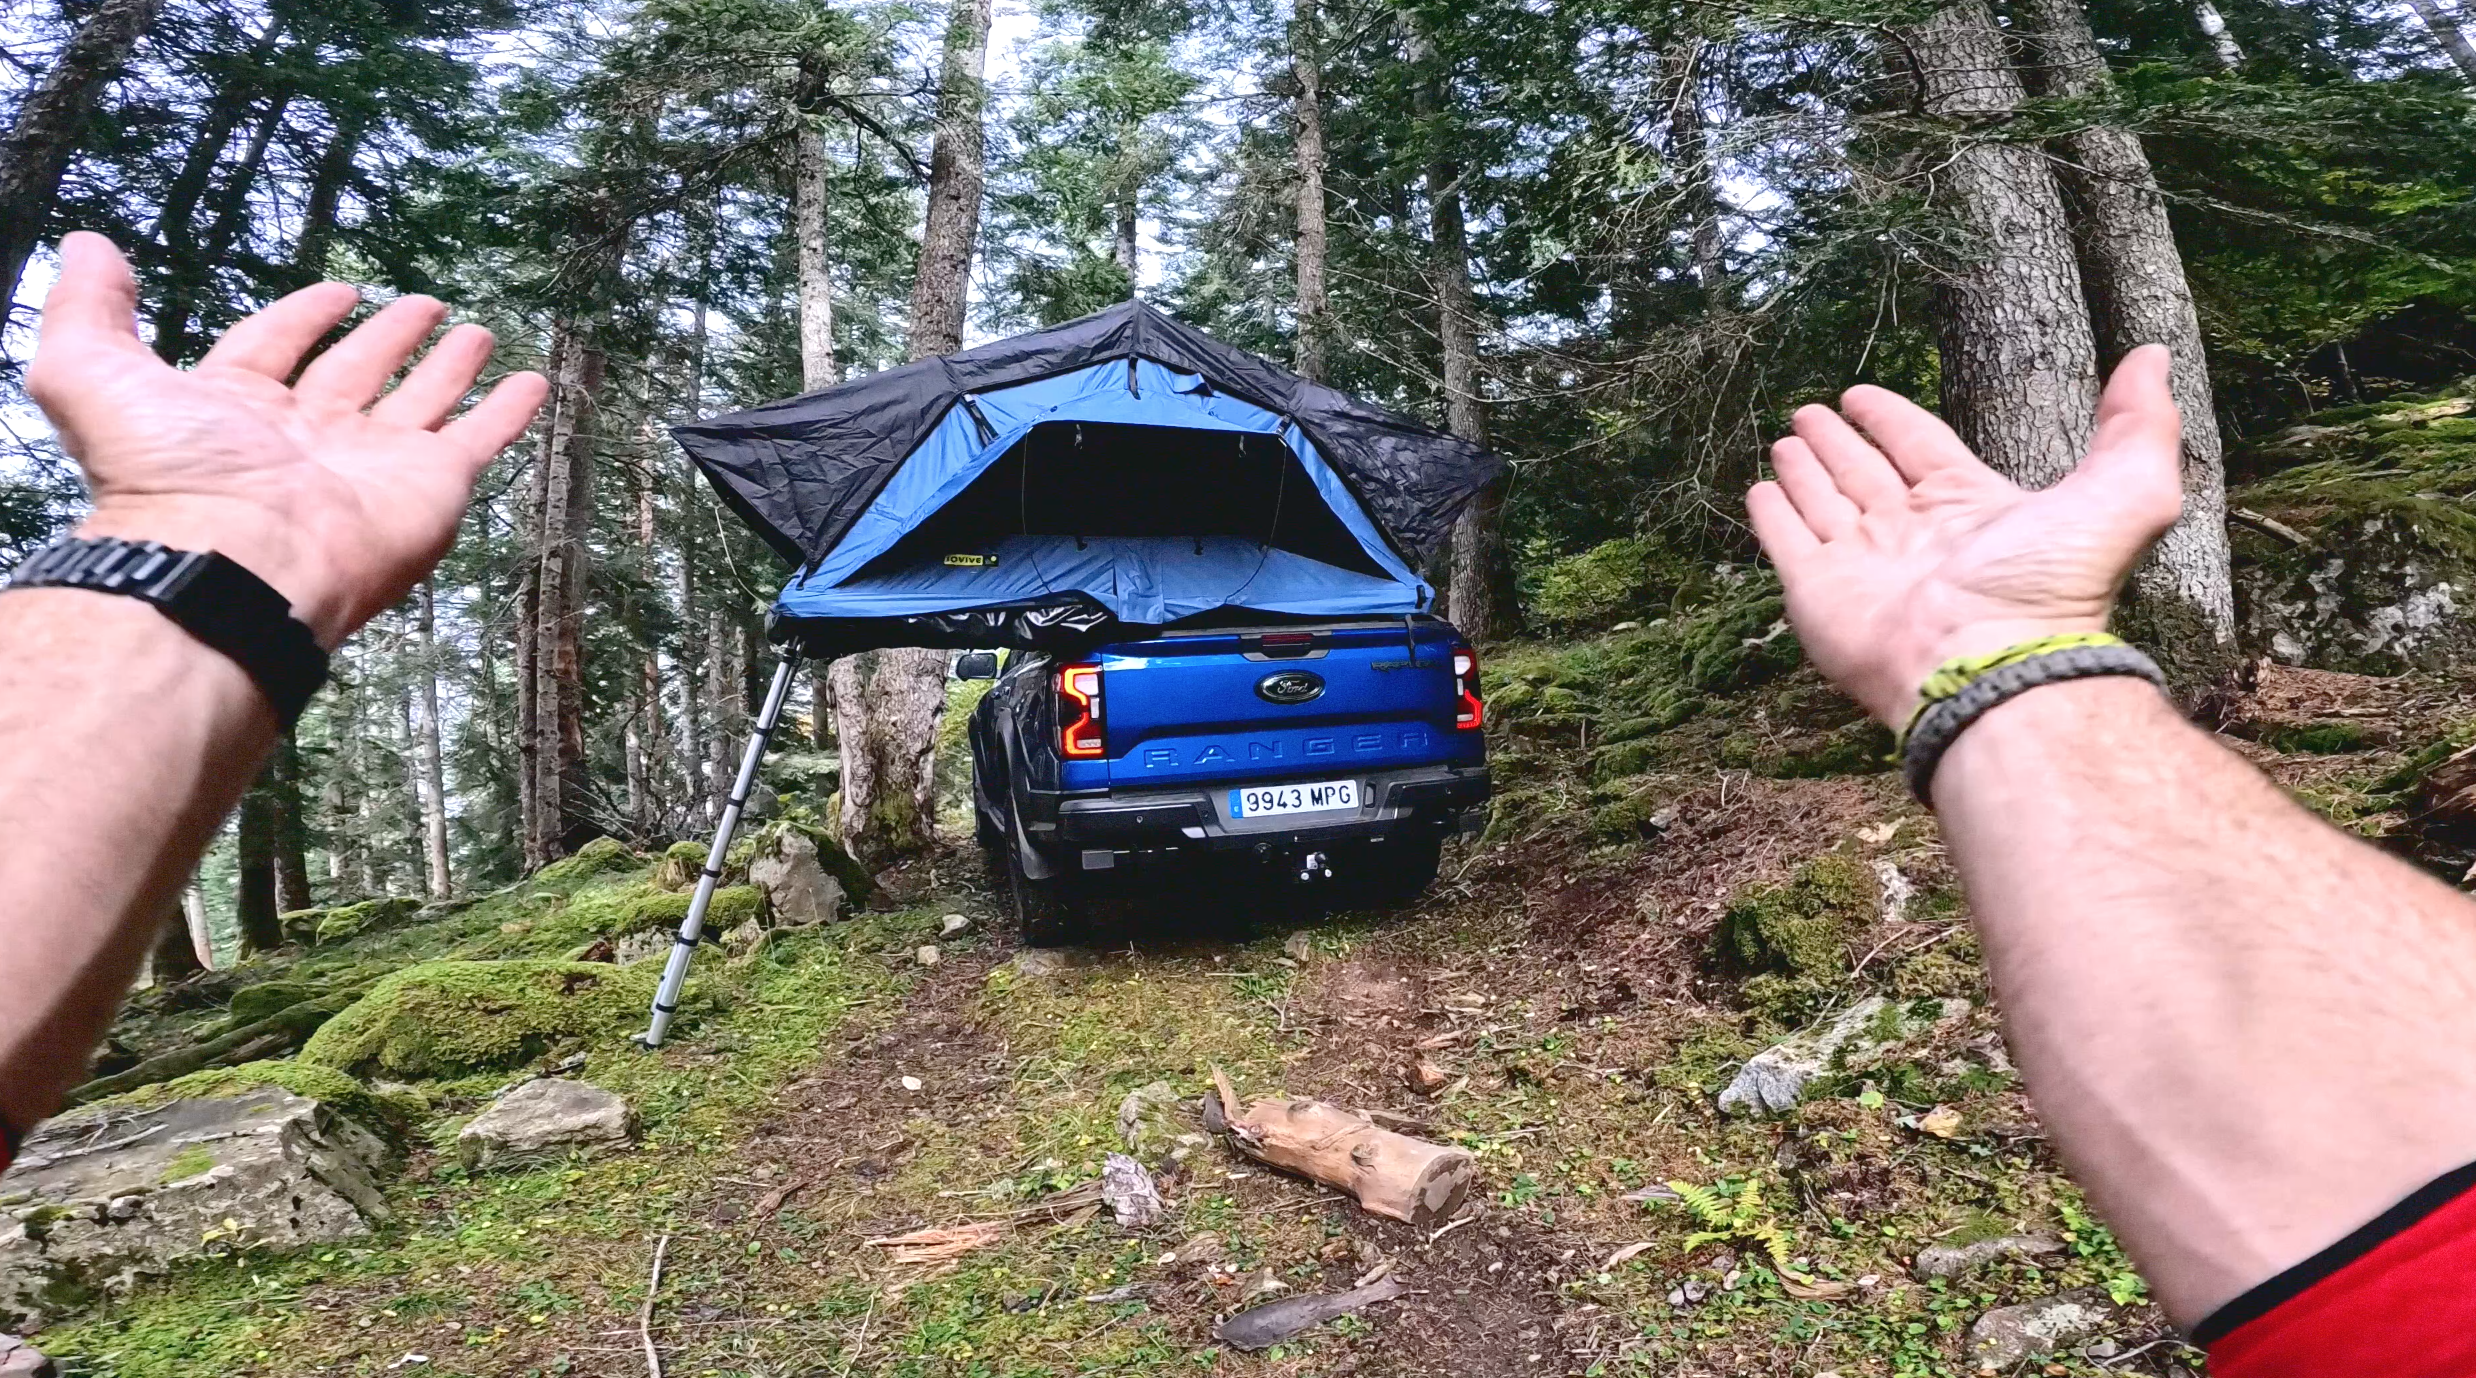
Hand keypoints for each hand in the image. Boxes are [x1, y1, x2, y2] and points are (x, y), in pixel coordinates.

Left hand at [24, 232, 547, 648]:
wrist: (236, 559)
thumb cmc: (165, 472)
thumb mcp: (90, 372)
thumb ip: (89, 308)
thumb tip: (89, 244)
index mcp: (239, 411)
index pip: (279, 347)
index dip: (306, 315)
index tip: (342, 289)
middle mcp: (311, 437)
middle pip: (359, 372)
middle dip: (390, 338)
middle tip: (425, 303)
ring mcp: (375, 463)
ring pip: (420, 400)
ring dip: (448, 366)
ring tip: (477, 329)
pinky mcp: (431, 486)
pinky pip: (478, 439)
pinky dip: (508, 411)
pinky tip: (533, 381)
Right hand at [1747, 345, 2184, 725]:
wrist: (1986, 664)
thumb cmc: (2050, 584)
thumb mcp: (2123, 491)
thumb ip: (2135, 424)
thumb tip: (2152, 356)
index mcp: (1970, 508)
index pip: (1919, 447)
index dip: (1890, 419)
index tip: (1859, 393)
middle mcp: (1912, 534)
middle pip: (1866, 473)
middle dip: (1839, 442)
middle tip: (1809, 412)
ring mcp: (1861, 565)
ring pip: (1825, 502)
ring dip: (1804, 471)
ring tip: (1783, 439)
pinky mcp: (1817, 592)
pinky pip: (1788, 543)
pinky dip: (1772, 516)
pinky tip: (1759, 490)